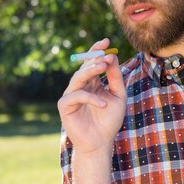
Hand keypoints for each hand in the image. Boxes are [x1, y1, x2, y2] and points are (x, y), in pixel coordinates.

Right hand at [57, 38, 126, 153]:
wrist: (100, 142)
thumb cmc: (109, 121)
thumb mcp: (118, 96)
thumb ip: (115, 78)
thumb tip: (112, 57)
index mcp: (92, 82)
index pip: (92, 62)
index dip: (97, 50)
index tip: (106, 40)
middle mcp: (80, 86)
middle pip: (84, 67)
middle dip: (94, 59)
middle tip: (105, 55)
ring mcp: (71, 95)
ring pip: (78, 77)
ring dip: (91, 70)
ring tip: (103, 67)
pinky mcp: (65, 105)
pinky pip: (77, 96)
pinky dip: (91, 98)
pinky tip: (104, 104)